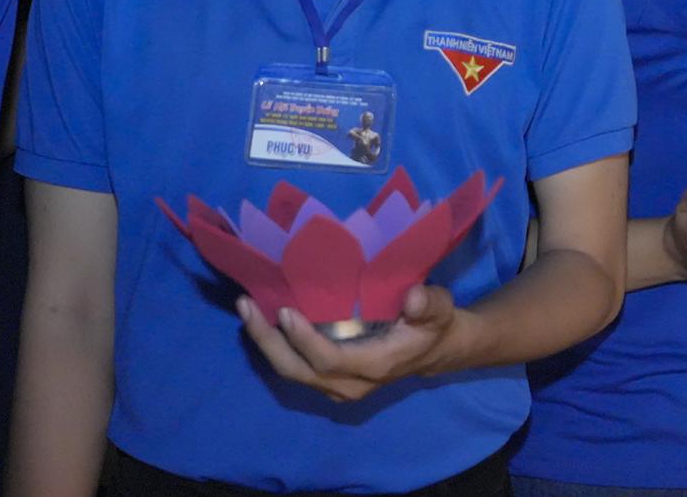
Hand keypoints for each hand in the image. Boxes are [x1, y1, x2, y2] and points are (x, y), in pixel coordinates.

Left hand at [237, 285, 466, 401]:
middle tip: (246, 306)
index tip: (285, 310)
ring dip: (266, 342)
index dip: (304, 339)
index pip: (329, 360)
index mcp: (373, 366)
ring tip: (247, 309)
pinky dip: (276, 345)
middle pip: (297, 370)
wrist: (434, 351)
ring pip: (291, 371)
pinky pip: (295, 367)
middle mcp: (349, 384)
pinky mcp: (329, 380)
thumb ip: (429, 304)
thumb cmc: (433, 326)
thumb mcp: (440, 310)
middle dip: (268, 341)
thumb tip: (413, 298)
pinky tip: (264, 318)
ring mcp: (336, 386)